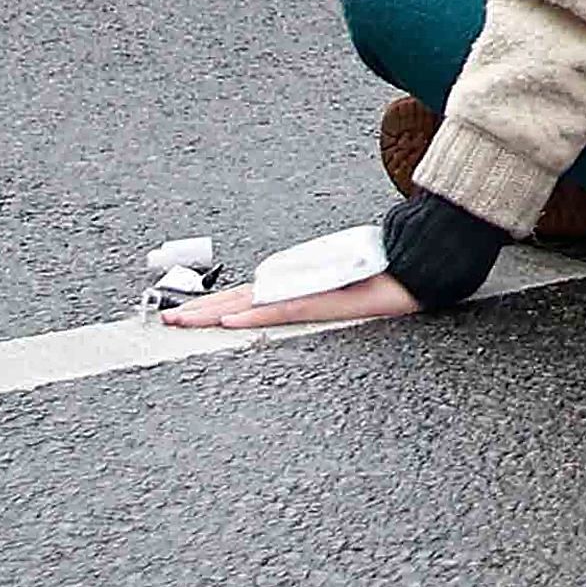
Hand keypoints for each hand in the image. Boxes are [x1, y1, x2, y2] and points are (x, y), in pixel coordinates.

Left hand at [160, 270, 422, 332]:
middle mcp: (298, 286)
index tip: (184, 312)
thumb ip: (316, 296)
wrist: (419, 264)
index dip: (214, 304)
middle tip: (166, 321)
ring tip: (183, 322)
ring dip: (214, 312)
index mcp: (299, 286)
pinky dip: (256, 315)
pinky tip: (232, 321)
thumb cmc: (386, 279)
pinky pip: (284, 311)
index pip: (247, 296)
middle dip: (201, 310)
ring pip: (251, 303)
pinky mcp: (326, 301)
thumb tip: (290, 304)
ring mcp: (309, 292)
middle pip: (239, 298)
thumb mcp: (342, 293)